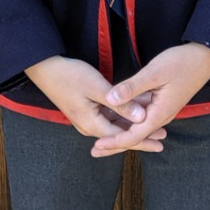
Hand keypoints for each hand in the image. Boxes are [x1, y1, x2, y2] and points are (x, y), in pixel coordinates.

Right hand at [24, 55, 165, 151]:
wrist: (46, 69)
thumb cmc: (71, 75)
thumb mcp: (97, 88)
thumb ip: (120, 104)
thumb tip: (142, 118)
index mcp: (92, 124)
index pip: (123, 138)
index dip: (143, 139)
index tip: (161, 140)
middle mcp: (89, 126)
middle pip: (120, 135)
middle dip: (141, 135)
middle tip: (163, 137)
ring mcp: (86, 118)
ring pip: (115, 125)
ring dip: (133, 124)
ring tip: (154, 124)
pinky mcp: (86, 110)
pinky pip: (108, 117)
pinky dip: (123, 116)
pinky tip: (135, 111)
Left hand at [91, 43, 209, 156]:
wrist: (205, 56)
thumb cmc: (181, 63)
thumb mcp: (154, 72)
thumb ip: (132, 87)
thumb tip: (110, 99)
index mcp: (159, 114)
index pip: (133, 136)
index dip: (113, 142)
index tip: (96, 147)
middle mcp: (161, 116)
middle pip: (134, 136)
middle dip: (114, 143)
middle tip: (94, 150)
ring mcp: (162, 109)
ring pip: (138, 125)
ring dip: (121, 130)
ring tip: (102, 133)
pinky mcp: (162, 101)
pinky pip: (143, 114)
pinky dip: (130, 117)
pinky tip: (118, 112)